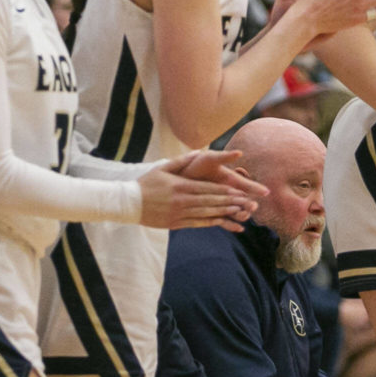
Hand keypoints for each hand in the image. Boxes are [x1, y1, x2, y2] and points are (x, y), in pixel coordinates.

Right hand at [137, 150, 265, 230]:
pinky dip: (211, 223)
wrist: (128, 203)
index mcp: (181, 186)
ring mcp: (179, 214)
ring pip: (206, 214)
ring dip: (224, 213)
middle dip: (230, 203)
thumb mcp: (163, 168)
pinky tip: (222, 222)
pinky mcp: (175, 223)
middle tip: (246, 202)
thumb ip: (182, 161)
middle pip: (211, 202)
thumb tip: (198, 152)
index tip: (239, 192)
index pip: (208, 189)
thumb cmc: (146, 184)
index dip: (225, 192)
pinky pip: (197, 224)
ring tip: (239, 212)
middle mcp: (182, 201)